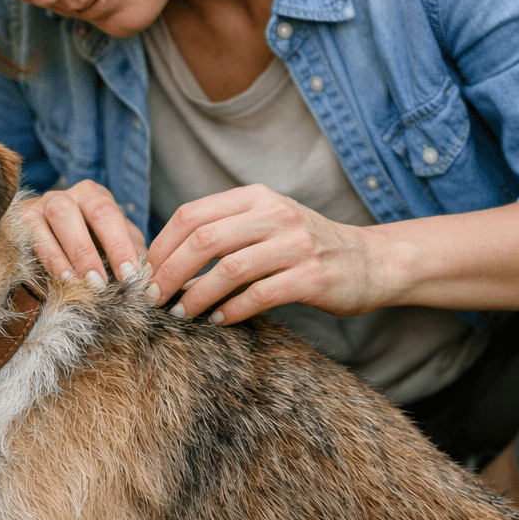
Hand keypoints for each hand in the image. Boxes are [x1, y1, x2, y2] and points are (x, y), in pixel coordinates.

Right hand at [20, 180, 145, 286]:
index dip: (118, 244)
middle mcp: (65, 195)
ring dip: (67, 255)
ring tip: (82, 284)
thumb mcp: (115, 241)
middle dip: (88, 251)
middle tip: (101, 284)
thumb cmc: (93, 240)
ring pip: (52, 219)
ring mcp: (40, 205)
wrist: (53, 234)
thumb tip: (146, 273)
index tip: (130, 275)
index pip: (106, 213)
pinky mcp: (23, 221)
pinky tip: (63, 279)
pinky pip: (32, 235)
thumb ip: (131, 251)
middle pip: (72, 212)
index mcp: (93, 195)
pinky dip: (49, 259)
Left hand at [144, 184, 385, 324]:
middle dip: (170, 272)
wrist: (372, 261)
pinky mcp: (312, 277)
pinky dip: (233, 311)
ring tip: (181, 314)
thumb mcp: (268, 223)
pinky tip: (219, 321)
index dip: (162, 245)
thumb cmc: (308, 247)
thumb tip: (166, 259)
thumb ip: (227, 231)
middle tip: (154, 298)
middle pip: (204, 239)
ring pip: (229, 269)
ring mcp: (296, 245)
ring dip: (197, 296)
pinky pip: (260, 295)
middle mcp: (275, 215)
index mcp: (256, 198)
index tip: (145, 272)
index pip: (193, 214)